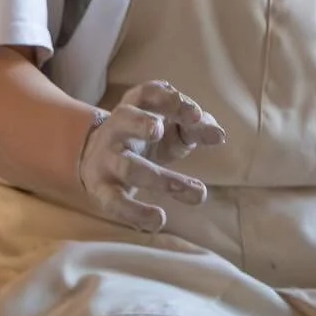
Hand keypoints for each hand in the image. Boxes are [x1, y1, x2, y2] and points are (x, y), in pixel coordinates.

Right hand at [77, 80, 224, 233]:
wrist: (97, 160)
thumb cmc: (145, 140)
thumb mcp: (171, 128)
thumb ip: (195, 127)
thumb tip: (218, 136)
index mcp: (135, 106)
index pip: (149, 94)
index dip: (170, 101)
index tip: (196, 116)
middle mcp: (117, 128)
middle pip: (125, 120)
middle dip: (141, 124)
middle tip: (158, 130)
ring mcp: (107, 159)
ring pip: (128, 166)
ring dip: (160, 179)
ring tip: (197, 193)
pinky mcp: (101, 188)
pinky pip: (115, 202)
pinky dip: (135, 213)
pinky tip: (158, 221)